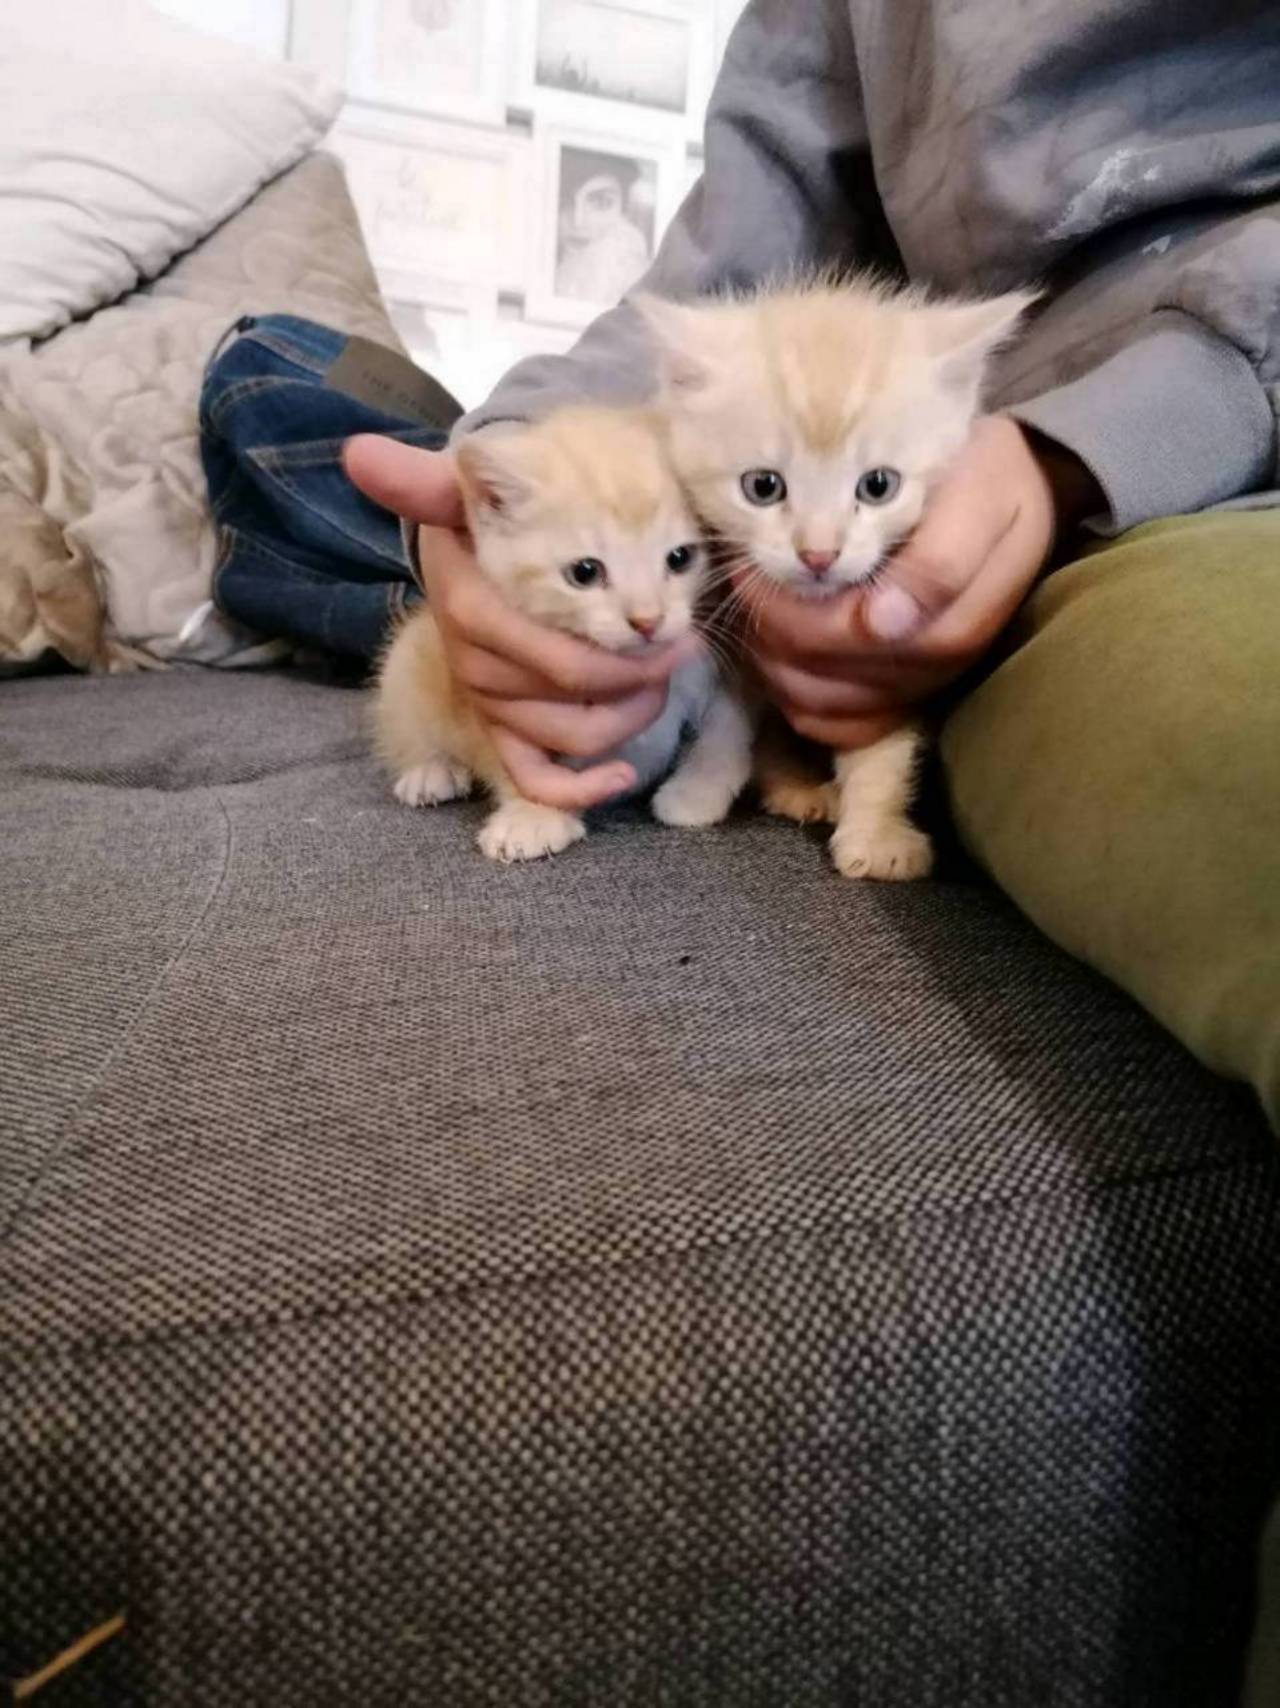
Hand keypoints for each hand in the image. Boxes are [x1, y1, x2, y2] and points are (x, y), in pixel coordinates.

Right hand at [343, 434, 696, 809]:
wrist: (470, 554)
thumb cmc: (483, 519)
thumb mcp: (458, 491)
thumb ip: (424, 479)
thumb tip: (360, 454)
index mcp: (471, 611)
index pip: (555, 658)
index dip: (624, 658)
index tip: (678, 633)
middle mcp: (477, 667)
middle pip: (574, 702)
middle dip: (642, 681)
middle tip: (683, 650)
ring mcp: (490, 704)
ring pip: (570, 739)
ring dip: (630, 719)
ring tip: (662, 681)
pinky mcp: (502, 730)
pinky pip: (535, 781)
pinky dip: (579, 792)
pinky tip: (620, 776)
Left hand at [736, 416, 1100, 748]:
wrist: (1024, 493)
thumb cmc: (991, 481)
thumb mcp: (980, 497)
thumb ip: (939, 561)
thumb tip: (882, 622)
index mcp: (951, 625)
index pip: (843, 642)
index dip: (783, 607)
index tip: (752, 559)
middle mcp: (931, 671)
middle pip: (819, 679)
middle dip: (768, 628)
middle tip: (743, 574)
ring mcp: (912, 689)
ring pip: (814, 705)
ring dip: (770, 661)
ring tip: (756, 605)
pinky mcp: (897, 696)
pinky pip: (831, 724)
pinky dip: (792, 694)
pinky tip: (778, 649)